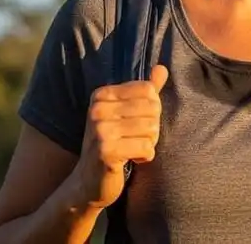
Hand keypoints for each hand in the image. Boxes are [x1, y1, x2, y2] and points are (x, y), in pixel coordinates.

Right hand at [70, 65, 168, 208]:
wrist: (88, 183)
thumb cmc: (112, 144)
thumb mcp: (125, 114)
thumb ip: (144, 90)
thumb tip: (162, 67)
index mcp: (101, 95)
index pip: (147, 90)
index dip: (151, 109)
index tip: (136, 122)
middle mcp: (98, 109)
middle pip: (152, 108)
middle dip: (152, 128)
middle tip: (135, 139)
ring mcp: (100, 130)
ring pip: (152, 128)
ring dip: (149, 143)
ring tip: (133, 149)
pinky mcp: (106, 152)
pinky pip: (146, 148)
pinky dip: (145, 156)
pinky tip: (131, 160)